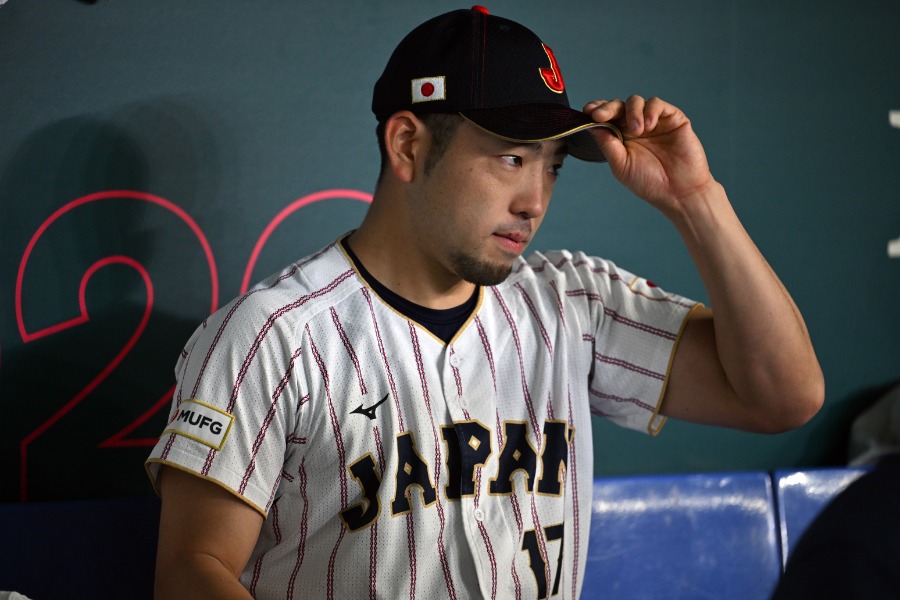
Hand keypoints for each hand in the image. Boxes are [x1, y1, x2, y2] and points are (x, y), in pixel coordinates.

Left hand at [584, 96, 717, 215]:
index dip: (597, 111)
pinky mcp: (672, 118)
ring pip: (636, 101)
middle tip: (600, 115)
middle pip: (618, 106)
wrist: (678, 191)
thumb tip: (591, 126)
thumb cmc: (649, 182)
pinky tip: (649, 126)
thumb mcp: (621, 165)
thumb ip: (607, 144)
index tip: (588, 112)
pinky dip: (650, 110)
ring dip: (631, 112)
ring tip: (636, 130)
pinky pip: (657, 104)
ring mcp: (654, 121)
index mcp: (621, 137)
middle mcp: (636, 126)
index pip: (606, 118)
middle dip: (607, 107)